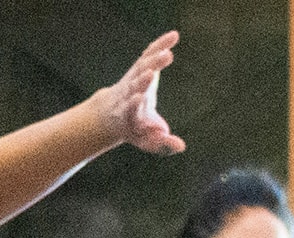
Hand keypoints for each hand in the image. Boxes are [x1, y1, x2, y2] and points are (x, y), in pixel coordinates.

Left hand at [90, 32, 185, 155]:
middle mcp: (128, 95)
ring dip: (152, 61)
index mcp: (128, 115)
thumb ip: (162, 144)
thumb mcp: (147, 141)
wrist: (112, 113)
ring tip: (167, 53)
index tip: (138, 98)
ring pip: (141, 67)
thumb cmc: (134, 130)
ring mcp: (133, 79)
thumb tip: (181, 147)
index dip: (133, 104)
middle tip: (150, 73)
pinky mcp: (140, 66)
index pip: (129, 109)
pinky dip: (160, 45)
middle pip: (133, 86)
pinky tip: (174, 35)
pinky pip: (150, 53)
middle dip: (141, 81)